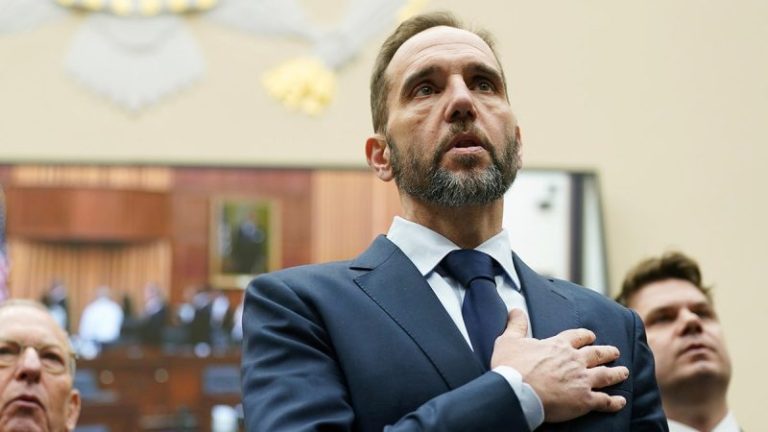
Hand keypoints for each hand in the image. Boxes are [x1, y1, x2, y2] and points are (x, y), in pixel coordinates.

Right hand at [490, 309, 628, 422]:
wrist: (518, 391)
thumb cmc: (511, 366)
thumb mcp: (508, 340)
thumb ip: (516, 325)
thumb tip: (515, 309)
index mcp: (558, 345)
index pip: (577, 336)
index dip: (585, 336)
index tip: (591, 336)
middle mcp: (574, 360)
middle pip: (596, 354)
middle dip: (607, 352)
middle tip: (615, 352)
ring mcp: (582, 380)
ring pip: (605, 375)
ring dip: (616, 373)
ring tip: (624, 371)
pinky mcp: (584, 400)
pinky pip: (604, 400)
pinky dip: (614, 401)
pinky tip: (621, 401)